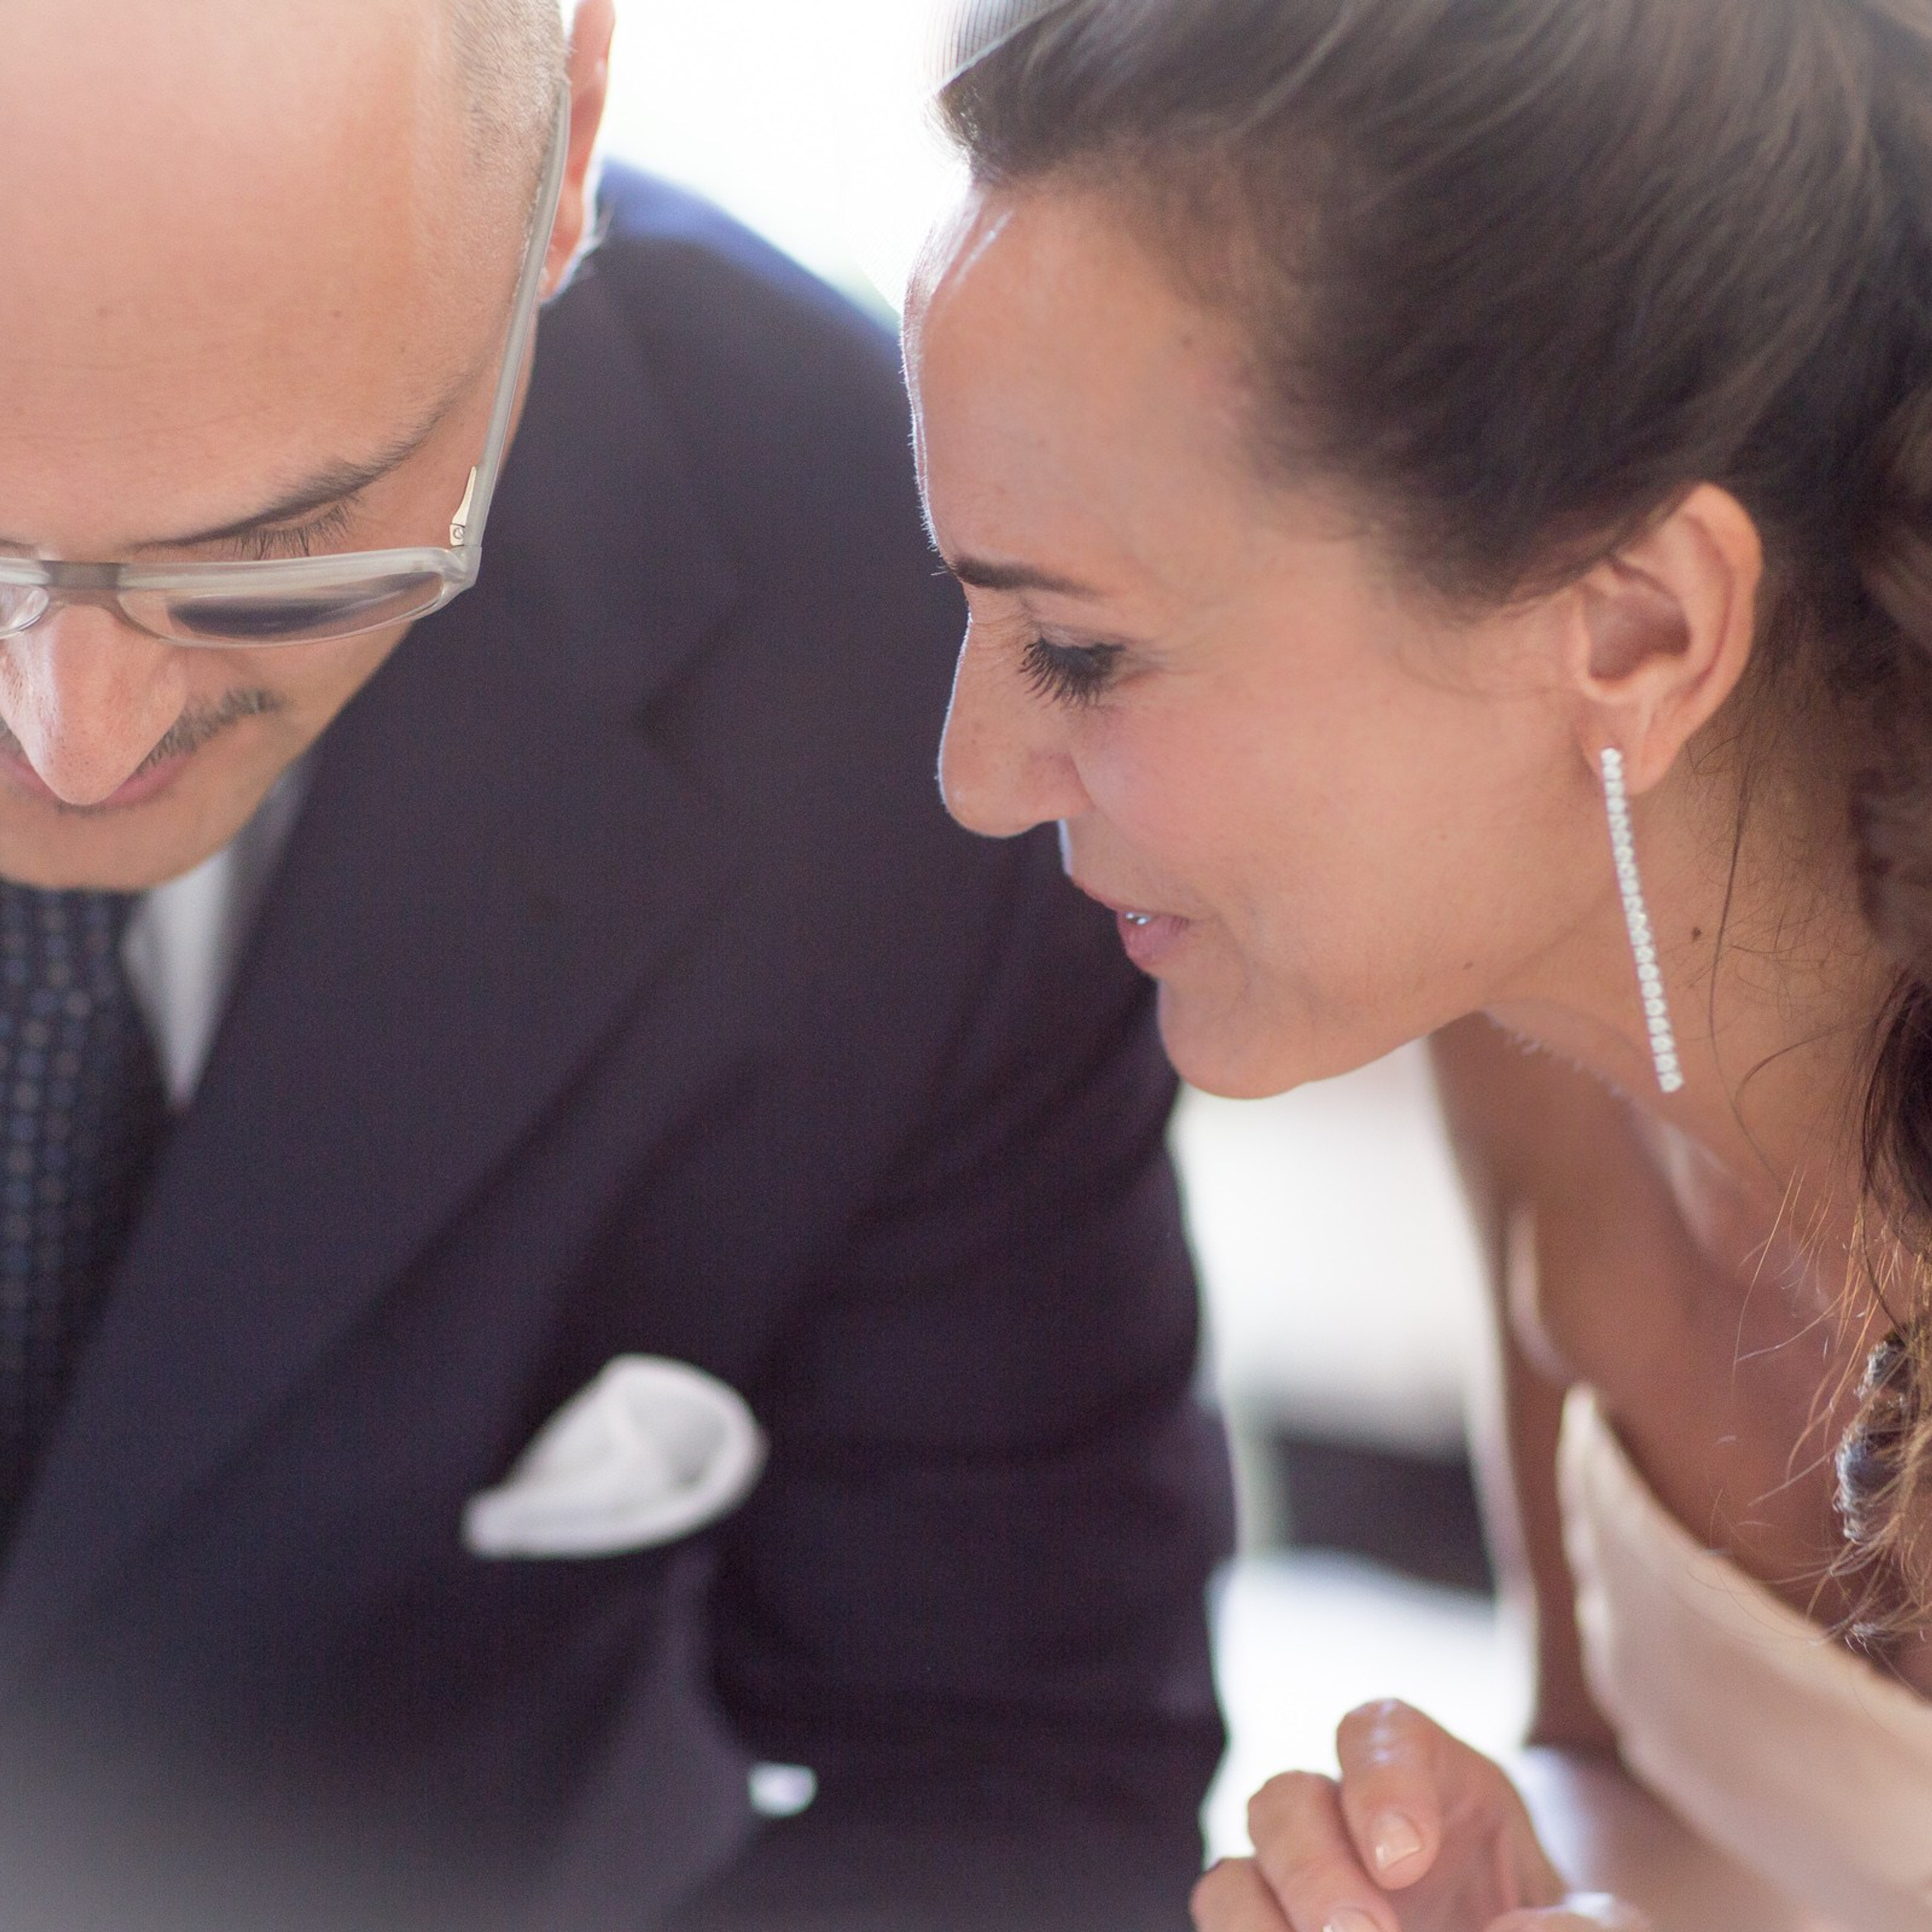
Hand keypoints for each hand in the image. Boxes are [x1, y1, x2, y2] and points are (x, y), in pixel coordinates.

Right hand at [1193, 1701, 1652, 1931]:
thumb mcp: (1600, 1925)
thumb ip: (1584, 1925)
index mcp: (1428, 1781)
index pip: (1377, 1733)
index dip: (1378, 1783)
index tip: (1406, 1858)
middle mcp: (1346, 1821)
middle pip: (1286, 1798)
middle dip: (1314, 1871)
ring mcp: (1299, 1889)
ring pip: (1234, 1874)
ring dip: (1262, 1922)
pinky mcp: (1273, 1931)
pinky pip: (1227, 1928)